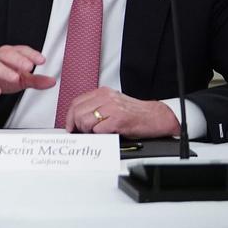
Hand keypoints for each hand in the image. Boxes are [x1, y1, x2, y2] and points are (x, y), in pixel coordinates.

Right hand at [0, 45, 57, 104]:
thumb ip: (35, 80)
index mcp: (9, 55)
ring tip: (15, 78)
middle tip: (29, 67)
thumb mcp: (20, 79)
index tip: (41, 60)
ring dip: (5, 71)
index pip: (20, 50)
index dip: (31, 54)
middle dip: (18, 59)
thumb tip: (52, 81)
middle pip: (6, 54)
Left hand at [65, 86, 180, 137]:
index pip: (76, 103)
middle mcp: (105, 98)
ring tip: (97, 133)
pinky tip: (107, 133)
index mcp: (102, 93)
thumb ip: (97, 107)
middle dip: (77, 125)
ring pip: (84, 121)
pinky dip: (100, 135)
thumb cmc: (136, 113)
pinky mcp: (118, 120)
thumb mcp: (113, 103)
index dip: (69, 116)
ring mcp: (111, 108)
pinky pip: (98, 130)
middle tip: (82, 132)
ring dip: (88, 131)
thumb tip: (78, 118)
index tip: (70, 126)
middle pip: (77, 112)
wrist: (157, 116)